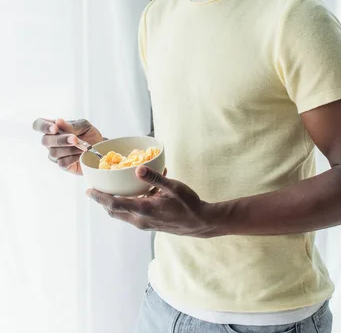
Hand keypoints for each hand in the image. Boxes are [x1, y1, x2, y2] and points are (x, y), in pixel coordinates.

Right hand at [33, 118, 103, 174]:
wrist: (100, 149)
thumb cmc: (89, 134)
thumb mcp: (84, 125)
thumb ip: (71, 125)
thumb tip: (58, 121)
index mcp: (54, 127)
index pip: (39, 124)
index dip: (43, 126)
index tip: (55, 128)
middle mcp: (51, 141)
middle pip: (45, 140)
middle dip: (61, 140)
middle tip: (74, 139)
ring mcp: (55, 154)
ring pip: (54, 152)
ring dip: (70, 149)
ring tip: (83, 147)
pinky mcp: (62, 165)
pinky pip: (62, 162)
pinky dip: (73, 158)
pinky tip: (81, 155)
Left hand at [87, 166, 217, 237]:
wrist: (200, 223)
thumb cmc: (189, 204)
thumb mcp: (173, 187)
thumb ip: (155, 177)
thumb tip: (138, 167)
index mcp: (144, 210)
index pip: (114, 204)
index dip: (99, 197)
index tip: (88, 190)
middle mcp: (140, 220)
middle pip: (114, 211)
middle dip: (103, 200)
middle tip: (96, 187)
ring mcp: (145, 224)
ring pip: (122, 213)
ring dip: (115, 202)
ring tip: (113, 187)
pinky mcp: (150, 224)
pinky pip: (132, 213)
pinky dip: (129, 203)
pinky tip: (141, 189)